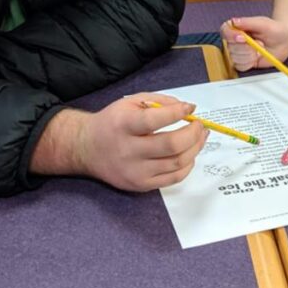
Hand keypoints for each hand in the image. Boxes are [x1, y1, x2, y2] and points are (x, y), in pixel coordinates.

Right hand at [73, 93, 208, 190]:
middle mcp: (128, 150)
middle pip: (171, 145)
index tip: (189, 108)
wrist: (87, 148)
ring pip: (177, 163)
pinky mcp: (140, 185)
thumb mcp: (130, 102)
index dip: (177, 113)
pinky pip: (173, 178)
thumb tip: (188, 108)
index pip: (154, 120)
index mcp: (123, 125)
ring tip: (200, 137)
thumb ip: (159, 101)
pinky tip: (189, 154)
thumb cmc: (113, 122)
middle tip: (200, 125)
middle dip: (194, 133)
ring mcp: (135, 171)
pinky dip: (187, 165)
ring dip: (195, 148)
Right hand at [221, 16, 287, 71]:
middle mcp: (235, 39)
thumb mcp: (263, 23)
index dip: (231, 36)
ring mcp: (239, 51)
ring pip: (235, 58)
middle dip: (246, 48)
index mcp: (237, 27)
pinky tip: (257, 58)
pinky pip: (240, 66)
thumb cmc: (275, 29)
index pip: (225, 31)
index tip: (243, 37)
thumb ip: (248, 22)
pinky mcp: (244, 62)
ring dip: (249, 56)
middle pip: (230, 47)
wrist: (284, 41)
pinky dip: (249, 63)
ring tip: (260, 50)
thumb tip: (234, 21)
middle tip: (259, 43)